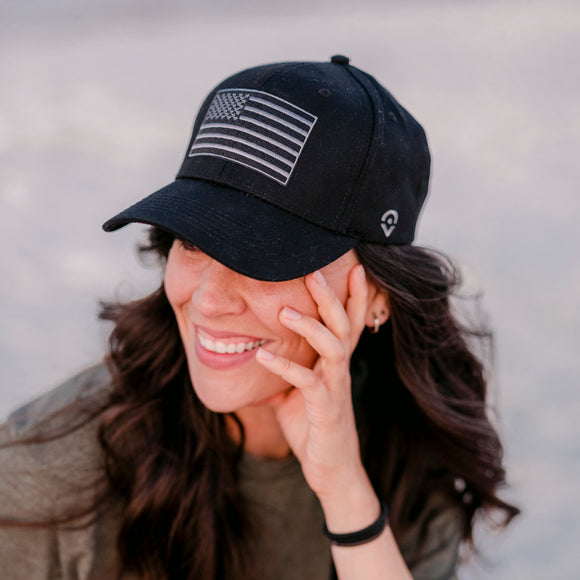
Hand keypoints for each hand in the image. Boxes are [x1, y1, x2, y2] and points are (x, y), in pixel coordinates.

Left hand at [255, 264, 371, 501]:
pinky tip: (262, 355)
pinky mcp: (326, 409)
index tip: (352, 266)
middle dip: (332, 297)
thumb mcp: (296, 392)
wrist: (330, 470)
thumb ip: (286, 369)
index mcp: (335, 363)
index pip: (348, 321)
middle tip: (313, 272)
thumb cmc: (313, 426)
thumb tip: (260, 352)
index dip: (354, 295)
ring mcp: (336, 388)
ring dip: (310, 327)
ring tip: (283, 312)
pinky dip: (285, 367)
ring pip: (333, 347)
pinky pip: (308, 383)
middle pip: (344, 325)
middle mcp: (340, 370)